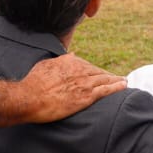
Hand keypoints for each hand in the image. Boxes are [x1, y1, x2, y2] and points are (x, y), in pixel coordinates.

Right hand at [0, 54, 124, 128]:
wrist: (29, 97)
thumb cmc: (33, 83)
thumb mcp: (46, 65)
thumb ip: (60, 60)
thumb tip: (71, 55)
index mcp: (69, 62)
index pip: (87, 65)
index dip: (95, 71)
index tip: (100, 74)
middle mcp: (79, 69)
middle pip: (98, 72)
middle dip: (108, 75)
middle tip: (116, 78)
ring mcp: (84, 82)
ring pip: (105, 79)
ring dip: (115, 80)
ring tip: (123, 81)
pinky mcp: (86, 96)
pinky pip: (106, 90)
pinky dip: (116, 87)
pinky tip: (123, 86)